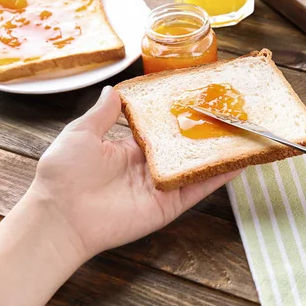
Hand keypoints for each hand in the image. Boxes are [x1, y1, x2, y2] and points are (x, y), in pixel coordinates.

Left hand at [0, 86, 239, 305]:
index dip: (180, 115)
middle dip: (206, 132)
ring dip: (219, 153)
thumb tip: (115, 88)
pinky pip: (198, 189)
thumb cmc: (65, 173)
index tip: (198, 98)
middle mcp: (150, 167)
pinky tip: (240, 162)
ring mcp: (162, 186)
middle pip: (185, 147)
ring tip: (244, 134)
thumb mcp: (82, 133)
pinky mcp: (170, 204)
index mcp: (130, 149)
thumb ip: (104, 113)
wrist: (61, 216)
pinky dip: (219, 177)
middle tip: (230, 114)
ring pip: (197, 167)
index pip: (163, 130)